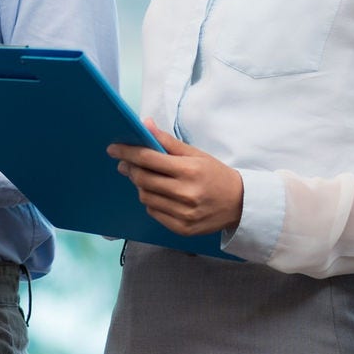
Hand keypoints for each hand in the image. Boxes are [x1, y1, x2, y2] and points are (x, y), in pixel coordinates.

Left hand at [109, 122, 243, 235]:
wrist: (240, 203)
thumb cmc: (215, 174)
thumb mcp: (196, 154)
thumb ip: (168, 141)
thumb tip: (144, 124)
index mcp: (189, 170)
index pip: (149, 159)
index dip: (128, 152)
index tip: (114, 149)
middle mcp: (186, 193)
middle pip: (143, 180)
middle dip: (130, 169)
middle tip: (125, 163)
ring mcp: (184, 214)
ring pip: (146, 197)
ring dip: (140, 185)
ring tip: (145, 177)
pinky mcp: (182, 228)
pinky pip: (154, 213)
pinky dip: (151, 201)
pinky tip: (158, 194)